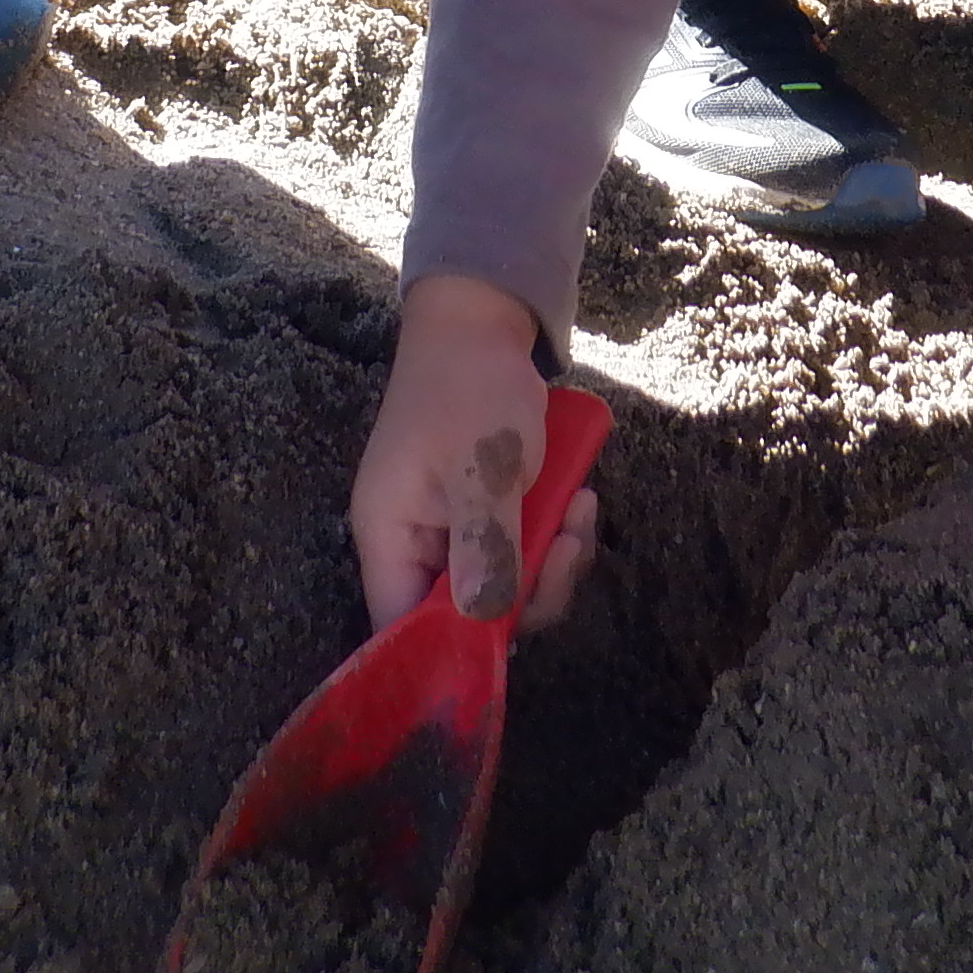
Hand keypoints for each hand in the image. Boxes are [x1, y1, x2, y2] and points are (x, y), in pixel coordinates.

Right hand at [349, 273, 598, 634]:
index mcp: (390, 537)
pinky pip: (520, 552)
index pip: (401, 629)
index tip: (510, 638)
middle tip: (569, 546)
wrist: (482, 321)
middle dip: (529, 592)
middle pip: (464, 617)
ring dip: (553, 559)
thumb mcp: (484, 466)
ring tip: (582, 509)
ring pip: (503, 587)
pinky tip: (580, 497)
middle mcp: (414, 544)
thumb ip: (484, 544)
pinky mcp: (484, 515)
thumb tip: (478, 621)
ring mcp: (450, 530)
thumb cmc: (472, 388)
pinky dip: (554, 534)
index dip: (450, 651)